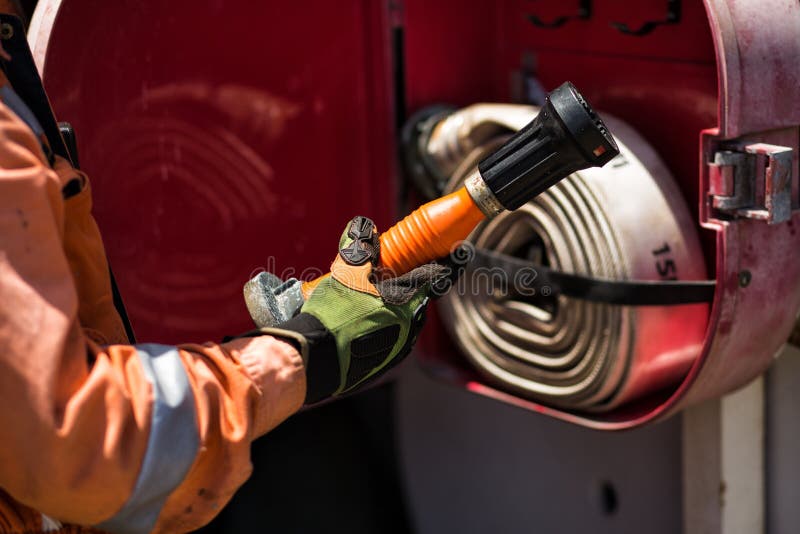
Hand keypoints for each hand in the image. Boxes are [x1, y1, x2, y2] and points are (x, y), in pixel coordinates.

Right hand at [265, 216, 450, 403]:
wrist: (314, 357)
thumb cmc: (332, 313)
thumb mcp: (345, 272)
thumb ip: (361, 248)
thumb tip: (366, 228)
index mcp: (405, 300)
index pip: (437, 276)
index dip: (450, 262)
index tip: (461, 251)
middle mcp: (409, 325)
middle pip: (419, 297)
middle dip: (412, 284)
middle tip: (396, 273)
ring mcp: (399, 346)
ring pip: (406, 317)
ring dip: (397, 306)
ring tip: (371, 299)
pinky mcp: (385, 362)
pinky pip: (393, 335)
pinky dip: (385, 324)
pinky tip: (363, 321)